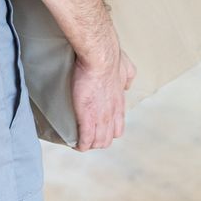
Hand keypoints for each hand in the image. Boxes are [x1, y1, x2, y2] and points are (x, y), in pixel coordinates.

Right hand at [70, 34, 134, 151]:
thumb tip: (126, 84)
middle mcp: (112, 114)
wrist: (100, 57)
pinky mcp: (87, 117)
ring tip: (77, 140)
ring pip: (97, 142)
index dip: (107, 131)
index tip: (98, 128)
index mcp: (119, 104)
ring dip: (88, 144)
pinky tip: (73, 143)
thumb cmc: (111, 59)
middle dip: (97, 141)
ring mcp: (101, 117)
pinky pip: (85, 139)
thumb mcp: (126, 69)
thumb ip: (127, 78)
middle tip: (86, 136)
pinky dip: (79, 144)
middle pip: (108, 139)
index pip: (117, 128)